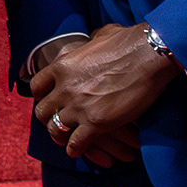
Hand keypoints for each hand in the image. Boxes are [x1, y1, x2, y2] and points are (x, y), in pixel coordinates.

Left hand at [27, 25, 184, 168]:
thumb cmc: (130, 42)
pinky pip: (76, 143)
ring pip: (55, 129)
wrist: (149, 56)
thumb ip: (91, 42)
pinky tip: (78, 151)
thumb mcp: (101, 35)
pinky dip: (75, 149)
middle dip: (48, 118)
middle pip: (42, 111)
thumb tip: (94, 40)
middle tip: (56, 123)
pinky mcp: (96, 123)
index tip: (49, 101)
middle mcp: (64, 87)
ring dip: (60, 136)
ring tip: (65, 141)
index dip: (42, 96)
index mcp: (62, 66)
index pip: (37, 86)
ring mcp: (78, 106)